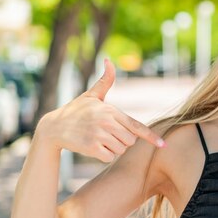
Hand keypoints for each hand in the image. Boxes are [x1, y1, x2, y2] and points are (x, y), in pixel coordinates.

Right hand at [38, 58, 165, 162]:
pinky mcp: (91, 147)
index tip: (163, 145)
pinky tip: (92, 147)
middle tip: (106, 134)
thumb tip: (109, 60)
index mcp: (111, 110)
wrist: (54, 127)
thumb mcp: (91, 95)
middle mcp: (107, 122)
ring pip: (120, 150)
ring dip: (112, 148)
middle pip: (130, 141)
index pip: (136, 126)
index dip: (151, 136)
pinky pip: (109, 157)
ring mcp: (99, 135)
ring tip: (98, 138)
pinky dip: (103, 155)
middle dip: (122, 140)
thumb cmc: (76, 111)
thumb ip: (105, 81)